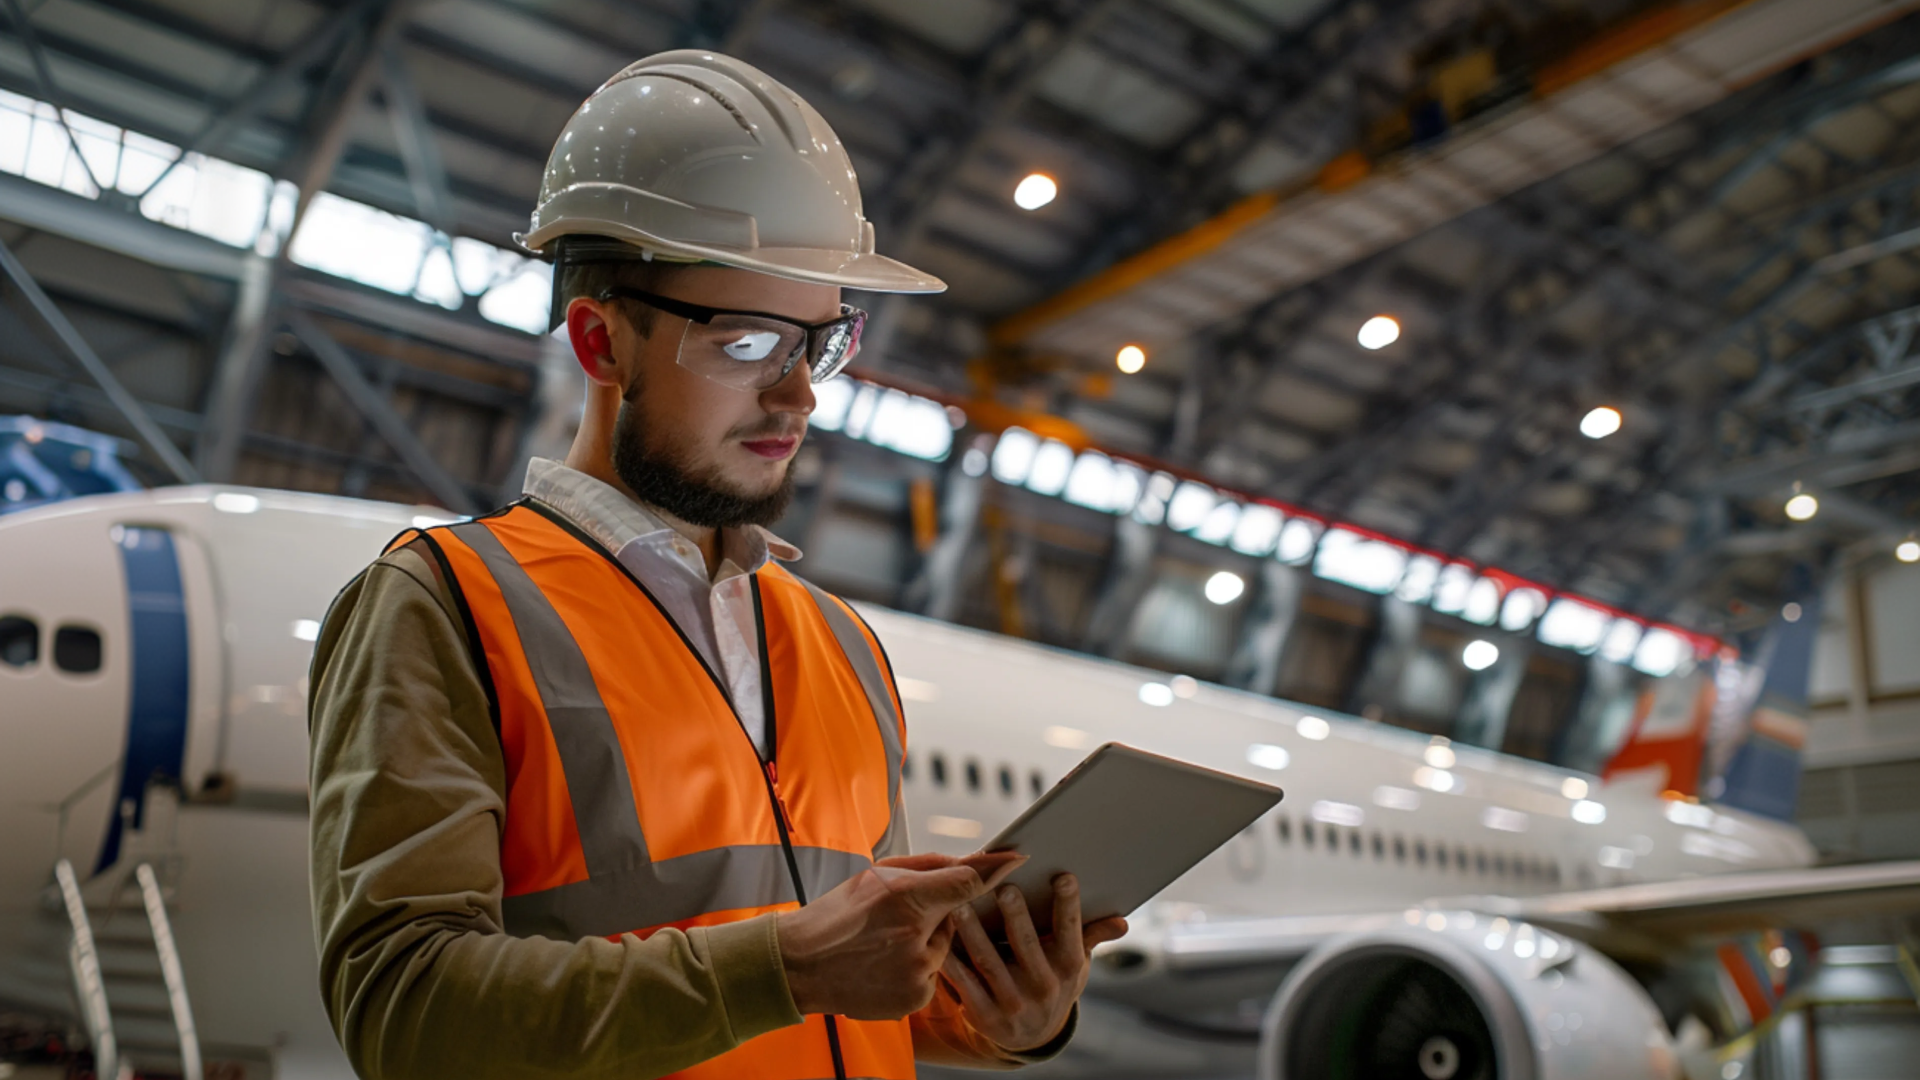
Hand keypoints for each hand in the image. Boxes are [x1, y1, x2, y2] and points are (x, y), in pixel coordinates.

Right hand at [777, 855, 1023, 1019]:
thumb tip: (969, 862)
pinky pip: (931, 976)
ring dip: (925, 942)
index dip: (993, 869)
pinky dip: (916, 969)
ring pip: (943, 949)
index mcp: (905, 898)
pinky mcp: (914, 1000)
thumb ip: (928, 868)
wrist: (800, 967)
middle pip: (954, 917)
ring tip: (882, 944)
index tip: (1017, 858)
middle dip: (935, 913)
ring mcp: (916, 974)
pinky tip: (883, 966)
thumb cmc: (837, 914)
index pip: (966, 882)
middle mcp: (915, 938)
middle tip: (895, 917)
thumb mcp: (877, 876)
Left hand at [941, 873, 1128, 1051]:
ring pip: (990, 963)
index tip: (1064, 876)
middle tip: (1004, 887)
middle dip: (1017, 916)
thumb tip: (1123, 922)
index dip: (1069, 905)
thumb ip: (1092, 936)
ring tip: (962, 907)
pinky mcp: (985, 1015)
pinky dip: (952, 961)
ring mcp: (1013, 1003)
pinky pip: (965, 984)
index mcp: (1068, 966)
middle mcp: (1044, 986)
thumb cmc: (1053, 981)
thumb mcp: (1076, 964)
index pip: (1071, 931)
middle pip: (1027, 945)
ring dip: (975, 934)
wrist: (1031, 1035)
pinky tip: (940, 939)